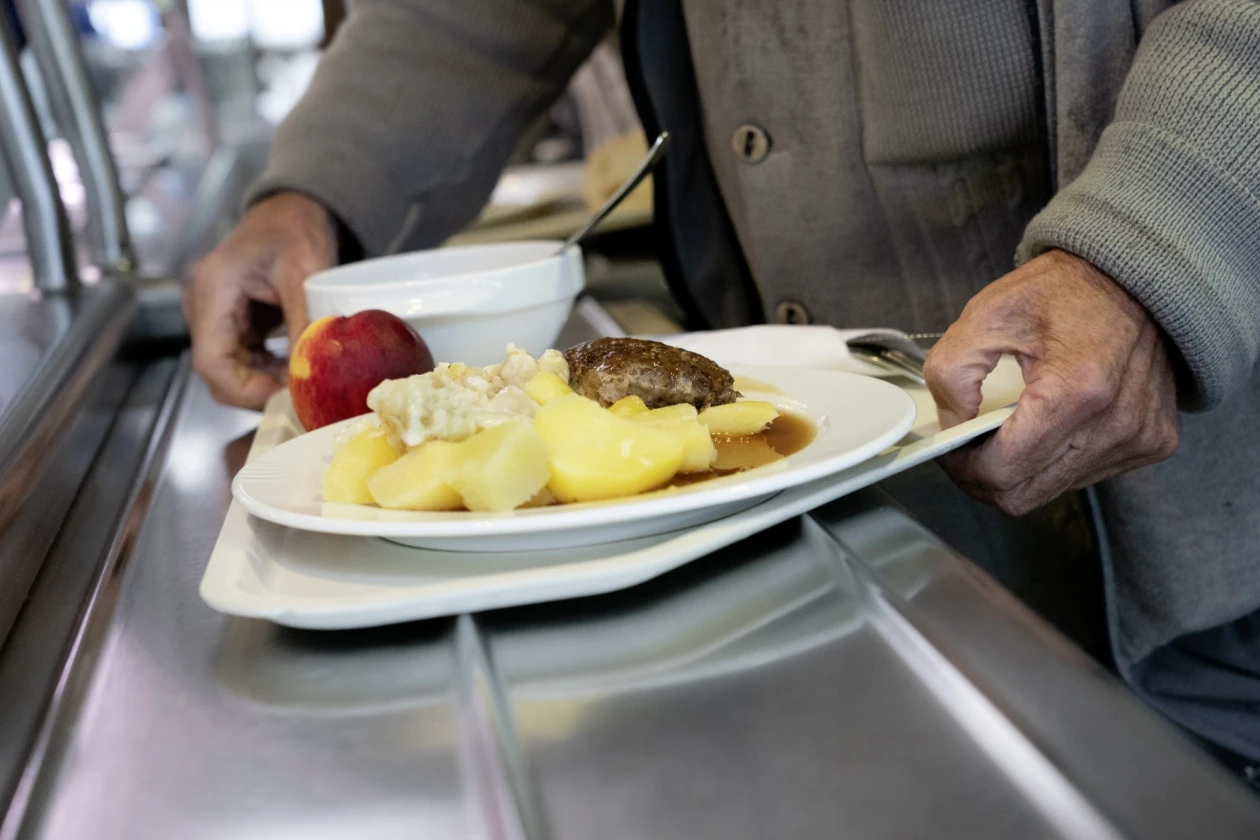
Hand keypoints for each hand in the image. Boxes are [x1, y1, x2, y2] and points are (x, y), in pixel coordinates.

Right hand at [183, 192, 336, 407]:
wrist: (292, 213)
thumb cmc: (295, 231)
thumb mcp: (305, 274)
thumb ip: (304, 322)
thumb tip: (308, 372)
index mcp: (213, 288)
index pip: (211, 360)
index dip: (244, 389)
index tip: (283, 396)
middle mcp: (203, 305)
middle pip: (217, 372)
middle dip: (257, 391)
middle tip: (299, 396)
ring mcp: (213, 315)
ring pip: (229, 370)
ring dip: (264, 383)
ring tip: (301, 381)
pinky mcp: (229, 322)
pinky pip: (241, 360)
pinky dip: (266, 371)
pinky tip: (293, 369)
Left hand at [923, 249, 1179, 514]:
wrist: (1135, 279)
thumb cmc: (1063, 291)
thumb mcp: (987, 314)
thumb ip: (952, 371)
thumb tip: (950, 425)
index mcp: (1075, 390)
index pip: (1001, 471)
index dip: (962, 466)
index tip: (950, 446)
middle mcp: (1115, 425)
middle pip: (1023, 494)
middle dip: (983, 477)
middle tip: (967, 446)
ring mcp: (1138, 439)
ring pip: (1050, 490)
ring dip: (1019, 470)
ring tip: (1008, 429)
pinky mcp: (1152, 444)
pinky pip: (1083, 476)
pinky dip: (1053, 461)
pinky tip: (1048, 425)